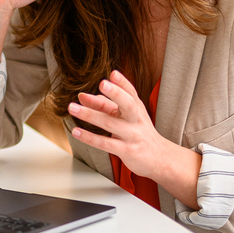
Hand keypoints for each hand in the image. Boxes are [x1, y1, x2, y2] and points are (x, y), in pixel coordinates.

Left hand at [68, 70, 200, 207]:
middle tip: (102, 84)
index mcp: (136, 108)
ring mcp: (132, 135)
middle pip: (127, 103)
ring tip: (72, 107)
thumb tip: (84, 97)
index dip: (122, 82)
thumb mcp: (126, 117)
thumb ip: (106, 105)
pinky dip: (89, 137)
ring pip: (110, 123)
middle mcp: (136, 119)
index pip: (130, 92)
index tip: (113, 73)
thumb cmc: (140, 133)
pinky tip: (76, 132)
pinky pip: (105, 143)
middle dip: (115, 93)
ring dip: (90, 115)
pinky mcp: (126, 151)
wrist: (160, 159)